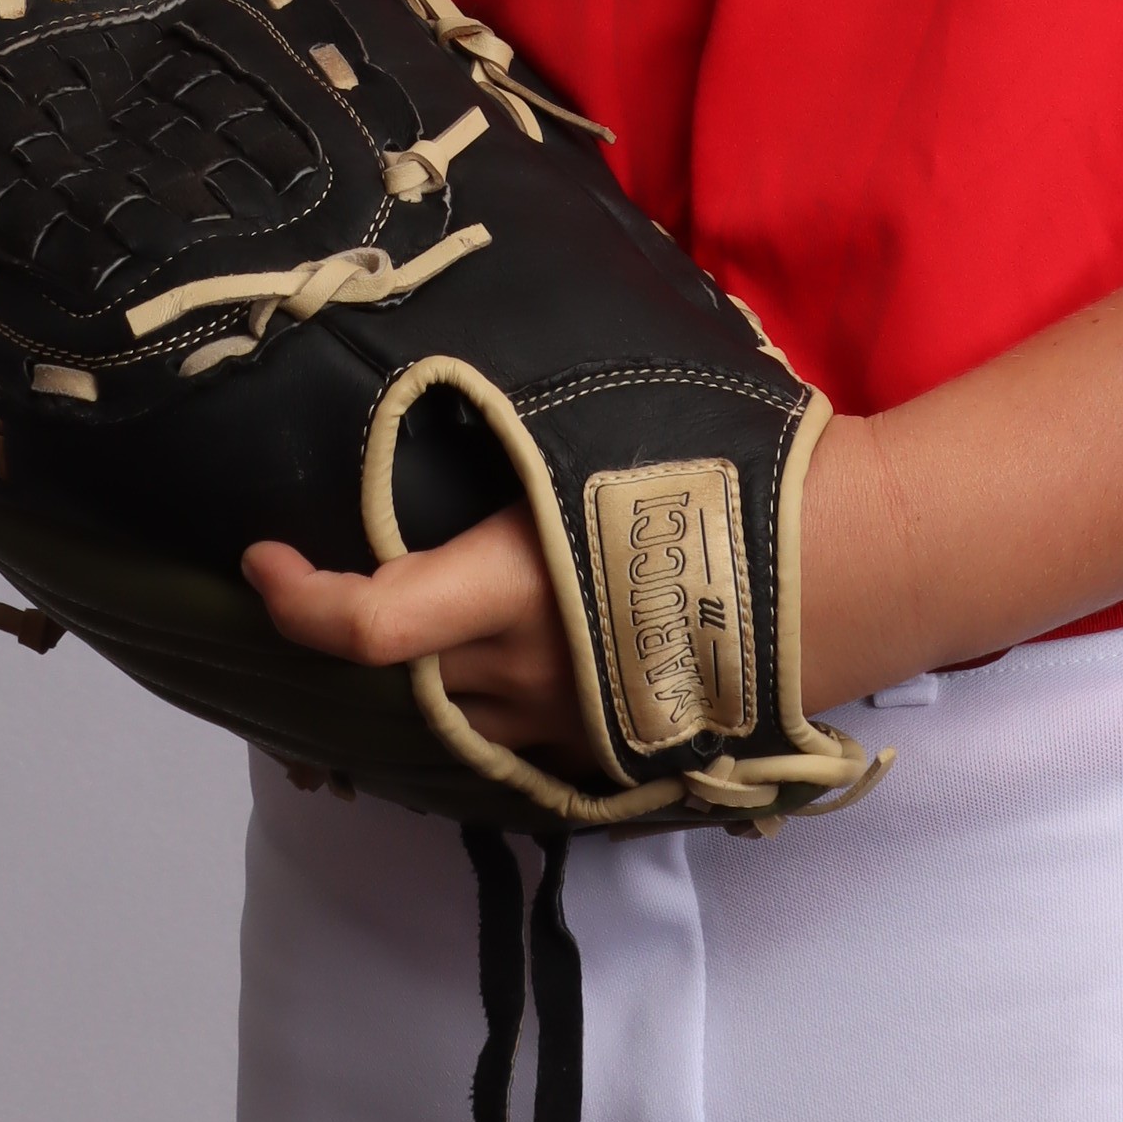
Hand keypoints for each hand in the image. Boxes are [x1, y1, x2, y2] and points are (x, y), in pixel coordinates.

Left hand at [242, 410, 935, 767]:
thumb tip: (455, 364)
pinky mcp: (624, 757)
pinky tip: (476, 678)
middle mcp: (533, 672)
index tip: (261, 561)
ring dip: (407, 692)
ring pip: (455, 728)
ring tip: (386, 638)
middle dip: (341, 648)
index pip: (370, 626)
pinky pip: (522, 752)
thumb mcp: (616, 418)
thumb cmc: (736, 465)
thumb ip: (527, 421)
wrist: (860, 562)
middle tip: (312, 595)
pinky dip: (482, 720)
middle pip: (395, 686)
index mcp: (519, 584)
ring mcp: (579, 728)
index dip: (296, 602)